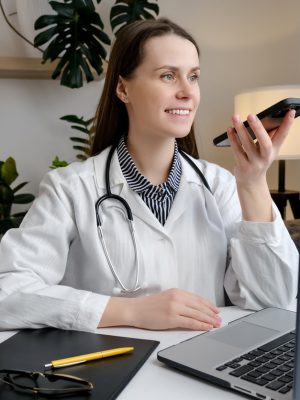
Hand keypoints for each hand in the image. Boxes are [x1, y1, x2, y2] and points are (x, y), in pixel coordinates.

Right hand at [99, 288, 220, 330]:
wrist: (135, 310)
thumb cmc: (149, 306)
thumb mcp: (166, 297)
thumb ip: (179, 300)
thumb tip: (194, 308)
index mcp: (177, 291)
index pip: (197, 298)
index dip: (208, 305)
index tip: (216, 309)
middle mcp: (177, 297)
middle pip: (199, 306)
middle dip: (211, 313)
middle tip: (219, 318)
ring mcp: (175, 308)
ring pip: (197, 314)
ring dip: (209, 320)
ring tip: (216, 324)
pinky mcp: (172, 318)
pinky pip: (190, 322)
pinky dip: (200, 325)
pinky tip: (206, 327)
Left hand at [227, 109, 295, 185]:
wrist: (251, 181)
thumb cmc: (259, 160)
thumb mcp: (268, 150)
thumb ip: (269, 135)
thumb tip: (269, 117)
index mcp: (274, 151)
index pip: (282, 136)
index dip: (287, 124)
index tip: (290, 111)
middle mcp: (265, 157)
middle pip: (265, 143)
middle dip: (258, 128)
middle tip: (251, 115)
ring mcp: (254, 163)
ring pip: (247, 145)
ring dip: (240, 130)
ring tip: (235, 118)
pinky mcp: (242, 165)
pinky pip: (237, 150)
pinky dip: (233, 139)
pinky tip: (230, 130)